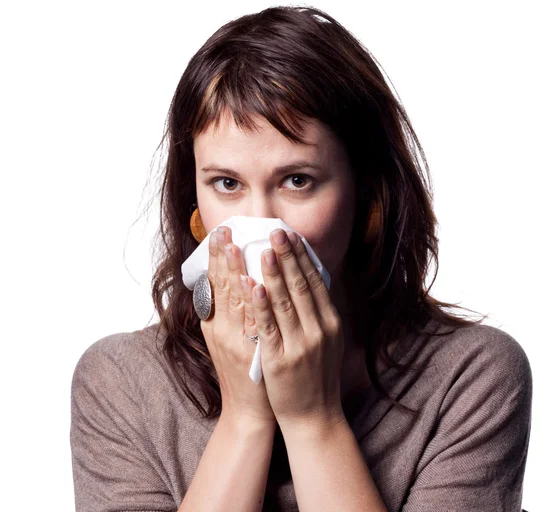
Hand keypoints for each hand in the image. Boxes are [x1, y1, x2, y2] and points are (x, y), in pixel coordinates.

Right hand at [201, 226, 275, 426]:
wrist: (249, 411)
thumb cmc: (243, 370)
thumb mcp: (228, 337)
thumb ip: (229, 310)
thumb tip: (236, 277)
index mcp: (214, 324)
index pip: (214, 283)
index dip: (215, 257)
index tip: (219, 232)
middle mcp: (221, 330)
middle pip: (221, 287)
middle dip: (222, 257)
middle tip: (224, 230)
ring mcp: (236, 341)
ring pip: (234, 301)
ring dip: (234, 272)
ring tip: (235, 246)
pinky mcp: (253, 353)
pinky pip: (253, 322)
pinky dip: (252, 303)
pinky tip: (252, 284)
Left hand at [250, 229, 345, 431]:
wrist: (314, 416)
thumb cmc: (317, 375)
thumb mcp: (328, 341)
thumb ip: (320, 312)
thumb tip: (310, 279)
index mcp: (330, 323)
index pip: (314, 282)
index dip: (302, 257)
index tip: (290, 235)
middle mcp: (318, 331)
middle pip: (301, 286)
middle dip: (287, 256)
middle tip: (276, 231)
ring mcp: (300, 345)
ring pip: (284, 302)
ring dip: (274, 274)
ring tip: (263, 249)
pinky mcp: (279, 360)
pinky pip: (268, 327)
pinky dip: (261, 305)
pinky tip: (253, 285)